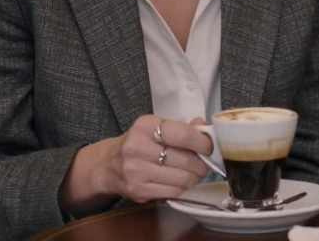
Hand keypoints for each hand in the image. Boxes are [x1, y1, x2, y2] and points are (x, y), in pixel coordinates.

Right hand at [61, 114, 214, 212]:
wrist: (108, 165)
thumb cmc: (140, 142)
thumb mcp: (157, 127)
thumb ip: (182, 127)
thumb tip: (205, 129)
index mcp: (145, 126)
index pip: (182, 135)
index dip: (202, 143)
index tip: (210, 147)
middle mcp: (137, 148)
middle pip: (185, 160)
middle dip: (201, 164)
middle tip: (204, 164)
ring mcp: (136, 172)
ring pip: (181, 179)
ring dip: (194, 177)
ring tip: (193, 173)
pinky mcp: (138, 191)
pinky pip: (173, 192)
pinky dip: (182, 188)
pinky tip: (179, 181)